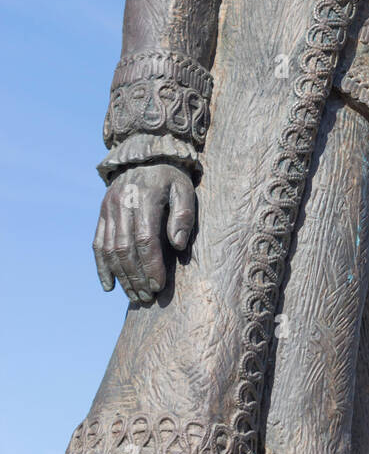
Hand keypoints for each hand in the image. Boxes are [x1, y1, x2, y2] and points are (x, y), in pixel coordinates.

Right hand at [92, 163, 195, 304]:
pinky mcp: (102, 213)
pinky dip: (102, 267)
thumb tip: (178, 245)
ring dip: (121, 276)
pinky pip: (98, 244)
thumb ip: (184, 215)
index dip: (151, 265)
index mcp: (145, 197)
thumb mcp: (184, 189)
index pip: (145, 239)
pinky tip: (109, 286)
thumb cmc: (170, 178)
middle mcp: (122, 203)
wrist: (145, 157)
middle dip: (136, 276)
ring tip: (135, 295)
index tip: (159, 285)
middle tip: (148, 297)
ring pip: (110, 250)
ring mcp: (108, 209)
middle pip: (125, 249)